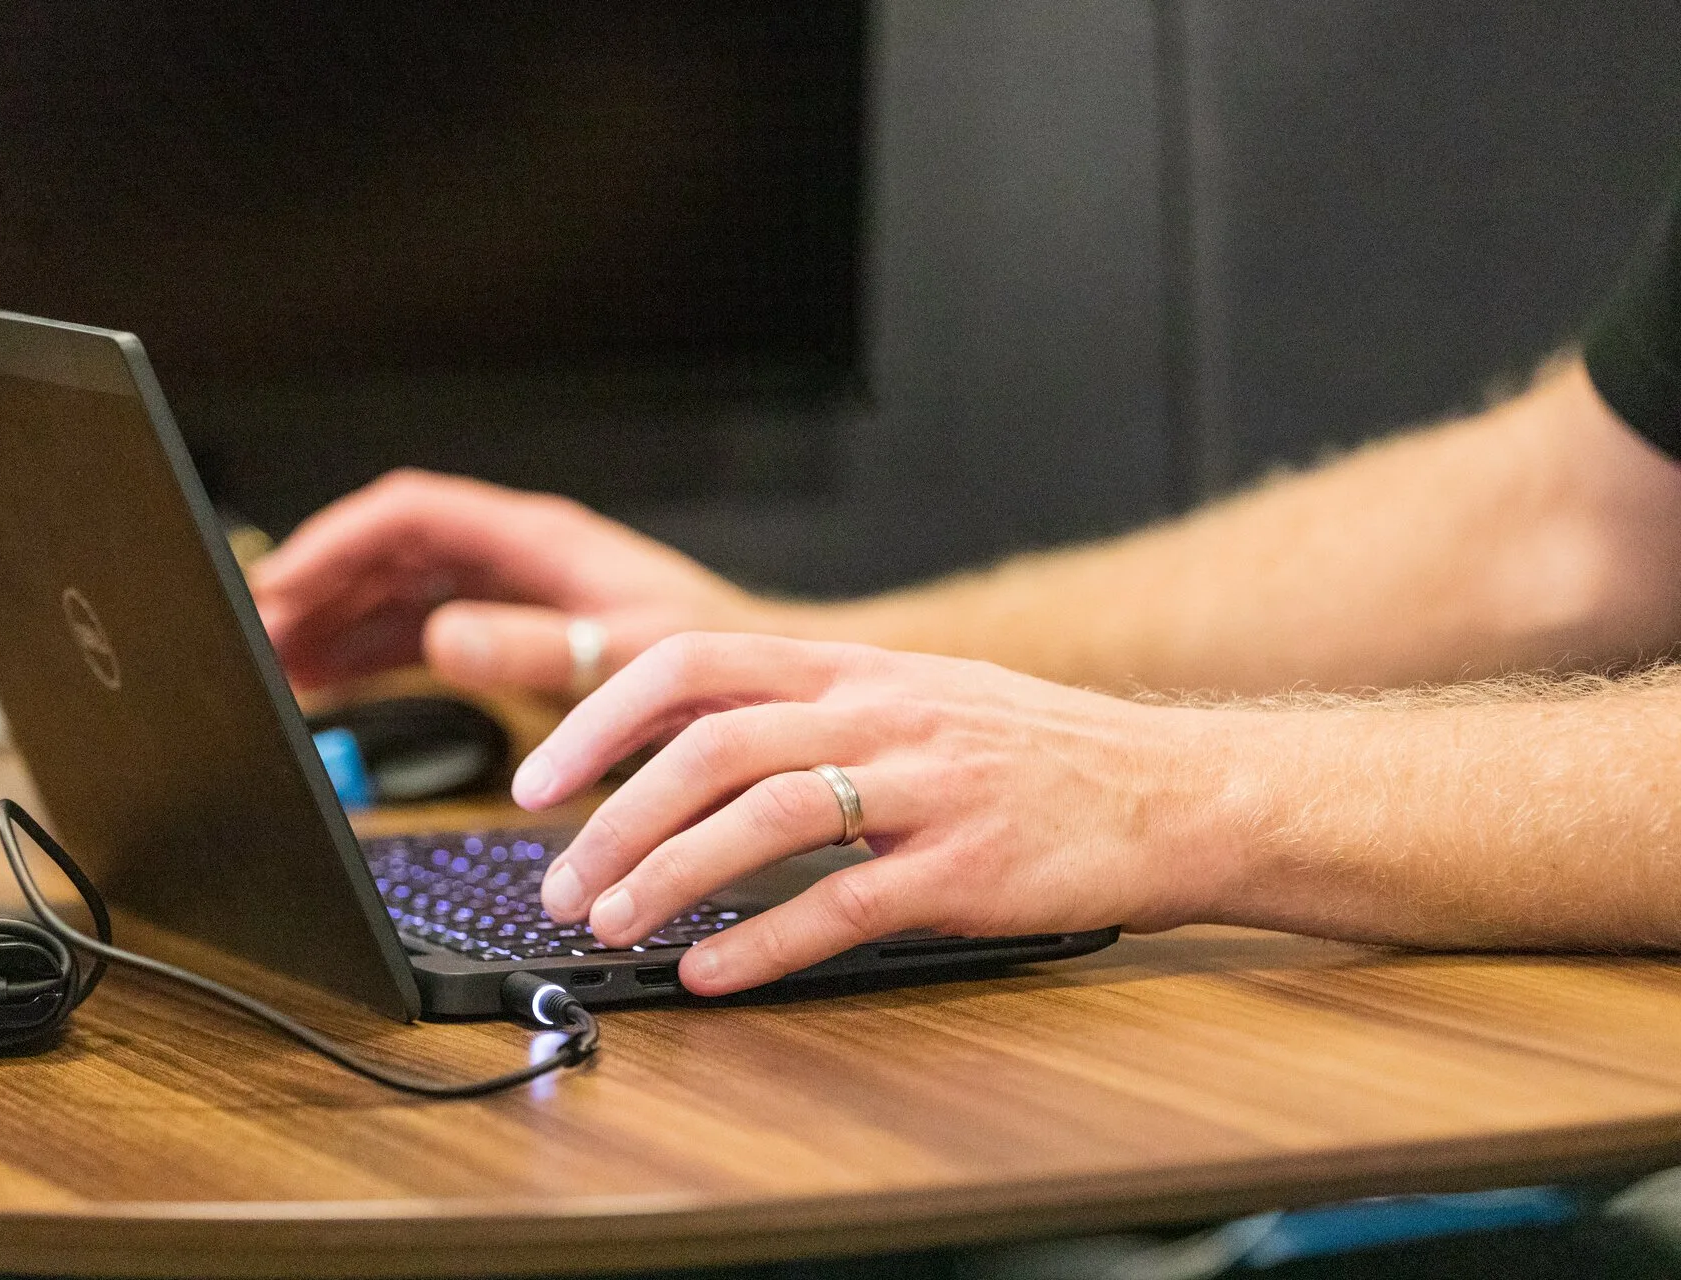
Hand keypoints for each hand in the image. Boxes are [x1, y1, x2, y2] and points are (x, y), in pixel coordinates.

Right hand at [251, 469, 792, 692]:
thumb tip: (442, 639)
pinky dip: (368, 655)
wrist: (760, 686)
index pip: (410, 515)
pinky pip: (418, 632)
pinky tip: (327, 686)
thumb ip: (533, 648)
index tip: (281, 585)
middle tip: (255, 639)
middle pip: (388, 552)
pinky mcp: (513, 630)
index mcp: (535, 538)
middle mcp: (514, 555)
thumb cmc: (713, 659)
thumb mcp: (622, 656)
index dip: (337, 543)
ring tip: (272, 668)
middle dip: (317, 586)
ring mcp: (509, 590)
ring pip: (395, 593)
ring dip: (332, 624)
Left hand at [515, 633, 1246, 994]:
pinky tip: (711, 973)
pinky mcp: (970, 868)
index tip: (540, 777)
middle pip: (714, 745)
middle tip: (560, 883)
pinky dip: (764, 943)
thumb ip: (810, 707)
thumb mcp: (918, 694)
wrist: (1176, 789)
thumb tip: (684, 738)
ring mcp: (930, 788)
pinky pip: (846, 905)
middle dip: (615, 816)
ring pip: (769, 817)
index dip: (602, 717)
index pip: (696, 664)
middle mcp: (883, 713)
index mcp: (857, 668)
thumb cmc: (1037, 750)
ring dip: (672, 875)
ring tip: (614, 926)